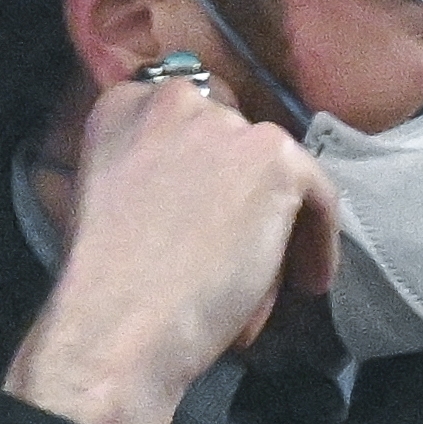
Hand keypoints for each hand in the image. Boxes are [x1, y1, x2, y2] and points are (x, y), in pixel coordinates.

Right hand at [8, 63, 333, 423]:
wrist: (117, 324)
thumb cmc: (103, 285)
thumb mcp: (105, 199)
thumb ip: (150, 169)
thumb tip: (200, 186)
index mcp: (126, 106)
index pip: (189, 119)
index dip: (205, 168)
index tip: (208, 208)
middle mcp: (177, 99)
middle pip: (234, 144)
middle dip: (239, 194)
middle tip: (234, 247)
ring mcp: (229, 126)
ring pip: (275, 176)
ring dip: (272, 225)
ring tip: (258, 281)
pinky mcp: (275, 158)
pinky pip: (318, 196)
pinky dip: (317, 240)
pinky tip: (306, 281)